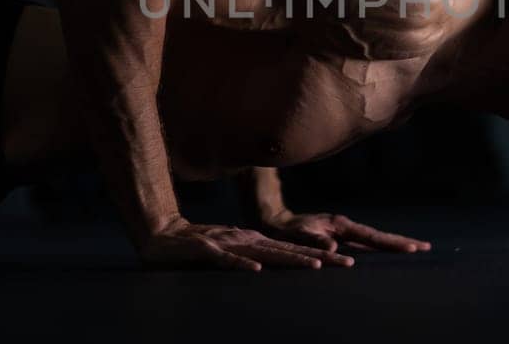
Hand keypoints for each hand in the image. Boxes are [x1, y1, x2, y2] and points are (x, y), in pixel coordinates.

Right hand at [140, 218, 355, 271]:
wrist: (160, 236)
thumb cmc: (197, 247)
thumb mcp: (230, 252)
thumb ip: (250, 257)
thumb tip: (274, 267)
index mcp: (253, 242)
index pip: (292, 250)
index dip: (319, 256)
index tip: (347, 264)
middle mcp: (246, 241)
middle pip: (288, 251)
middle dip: (319, 258)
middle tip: (347, 265)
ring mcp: (227, 244)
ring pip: (264, 253)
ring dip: (289, 260)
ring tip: (315, 266)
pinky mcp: (206, 250)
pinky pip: (226, 260)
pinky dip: (241, 265)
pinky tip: (257, 271)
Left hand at [261, 211, 432, 253]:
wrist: (277, 220)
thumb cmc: (287, 230)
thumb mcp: (298, 235)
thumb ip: (315, 241)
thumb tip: (334, 247)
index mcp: (341, 226)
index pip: (372, 237)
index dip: (392, 243)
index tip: (412, 247)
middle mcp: (346, 227)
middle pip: (379, 235)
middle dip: (401, 242)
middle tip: (425, 247)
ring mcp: (345, 230)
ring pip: (374, 237)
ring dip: (394, 243)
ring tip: (415, 248)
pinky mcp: (342, 234)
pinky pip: (366, 240)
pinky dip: (381, 245)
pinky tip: (389, 250)